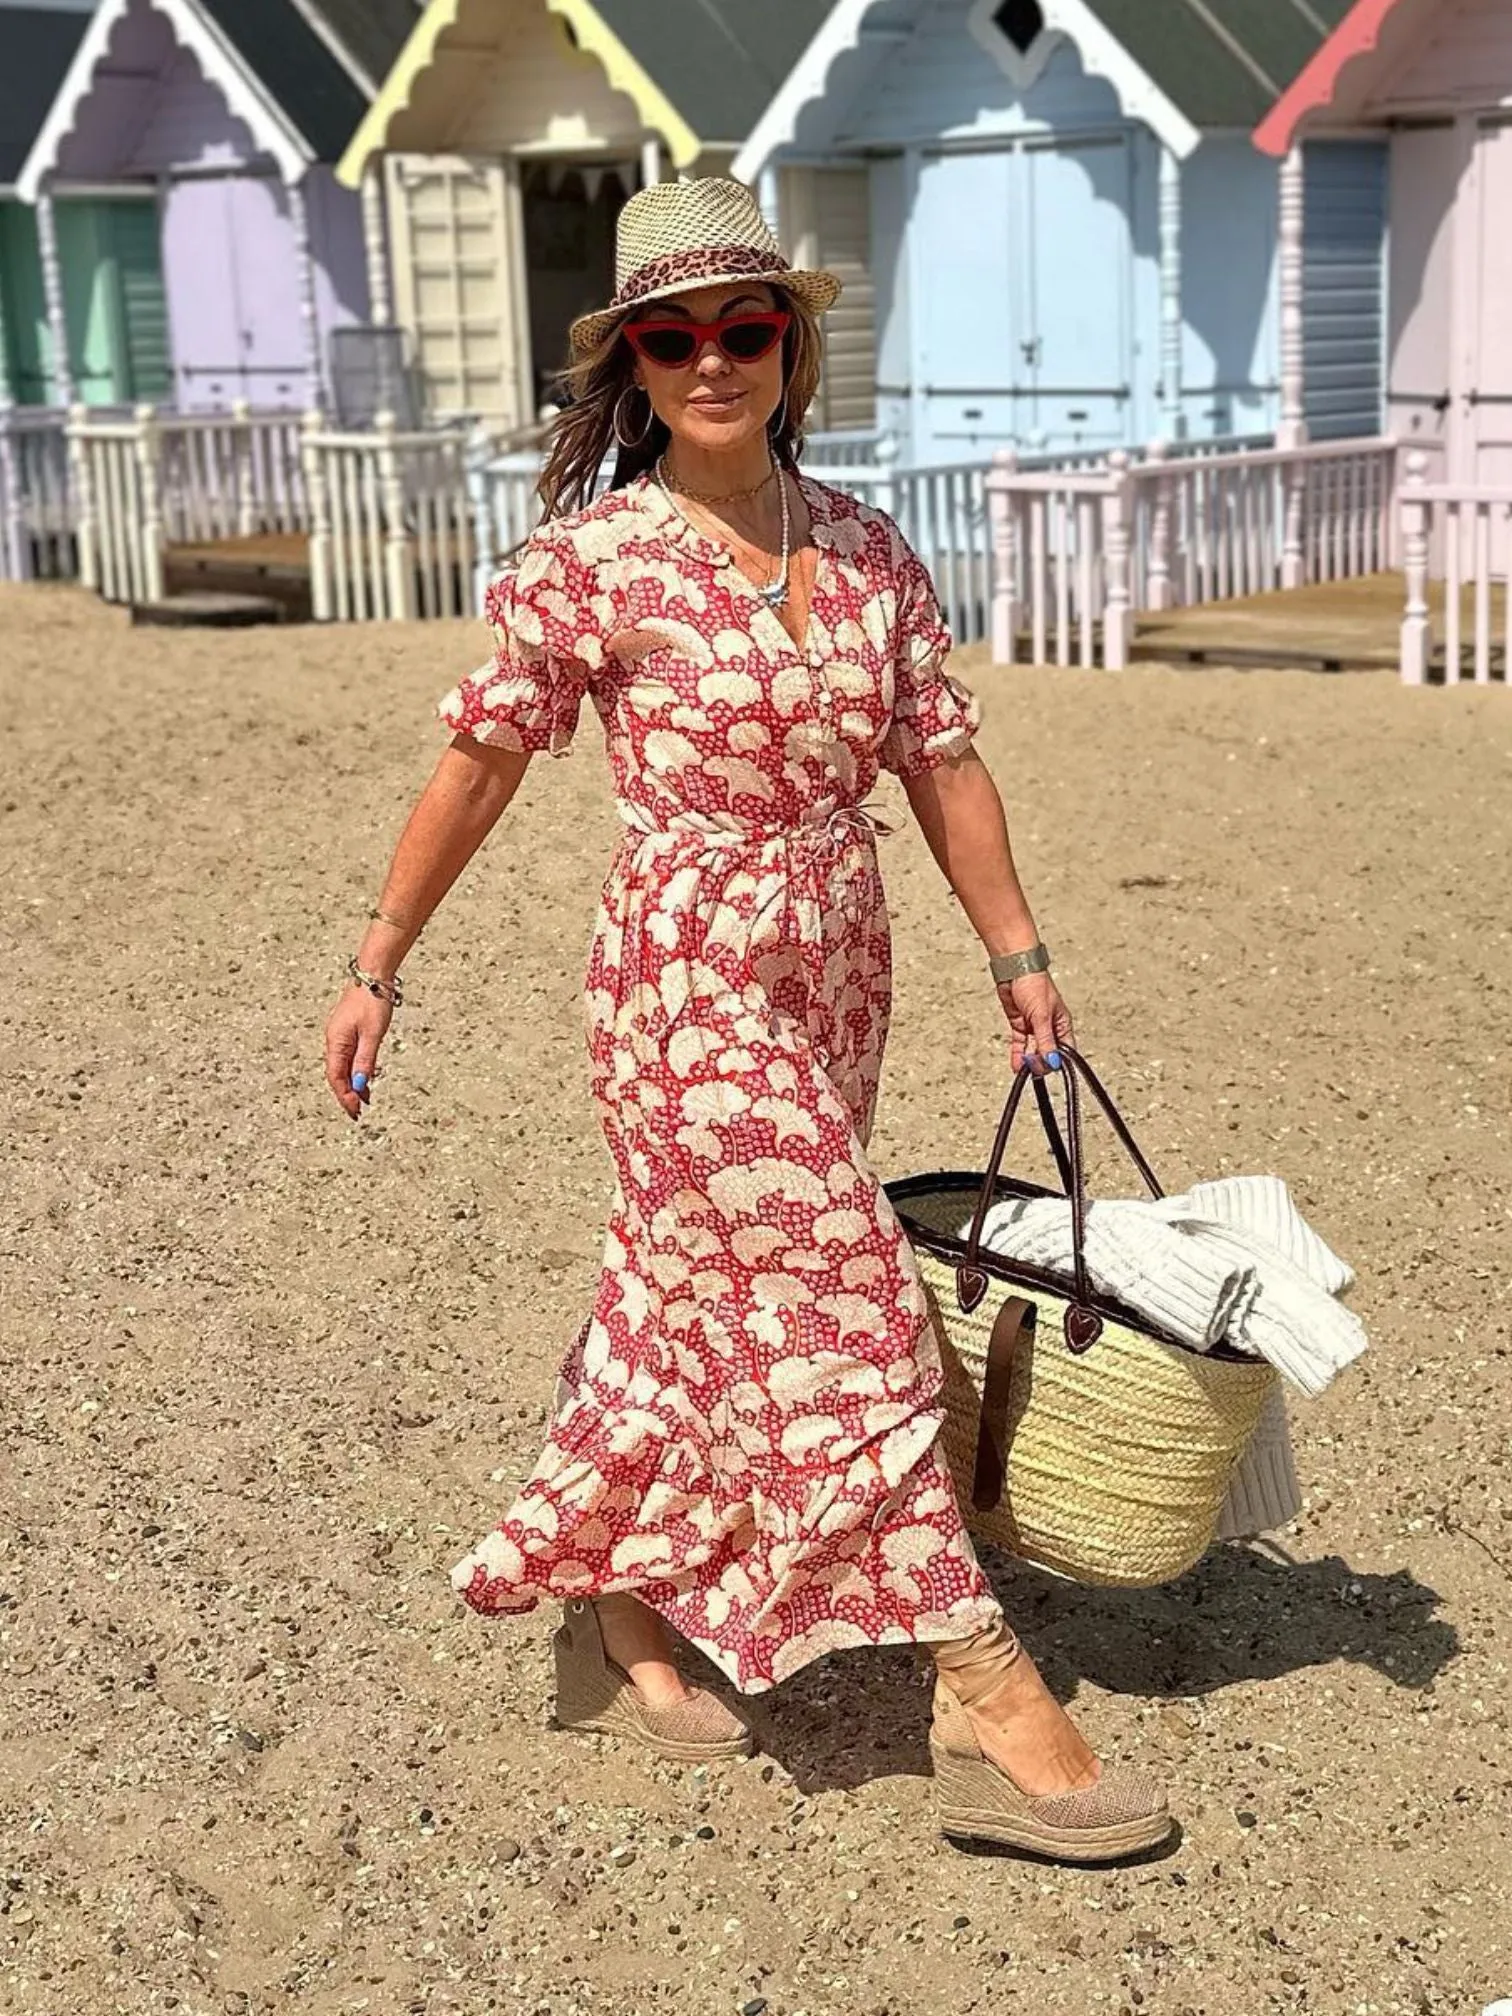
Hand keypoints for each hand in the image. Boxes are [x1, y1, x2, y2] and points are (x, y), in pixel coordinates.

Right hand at [324, 983, 391, 1118]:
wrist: (372, 976)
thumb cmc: (372, 1001)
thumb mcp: (373, 1034)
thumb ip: (366, 1060)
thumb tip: (361, 1084)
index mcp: (336, 1042)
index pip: (336, 1077)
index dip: (345, 1096)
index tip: (355, 1111)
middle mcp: (334, 1041)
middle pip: (337, 1075)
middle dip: (347, 1095)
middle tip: (358, 1112)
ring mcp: (340, 1036)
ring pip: (343, 1068)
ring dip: (352, 1085)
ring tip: (363, 1101)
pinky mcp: (348, 1032)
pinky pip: (348, 1058)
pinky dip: (356, 1071)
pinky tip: (364, 1080)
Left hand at [997, 971, 1074, 1076]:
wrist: (1014, 970)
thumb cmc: (1034, 984)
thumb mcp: (1041, 1016)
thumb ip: (1045, 1040)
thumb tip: (1052, 1060)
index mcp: (1062, 1024)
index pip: (1065, 1049)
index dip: (1057, 1061)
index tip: (1047, 1068)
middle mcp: (1049, 1027)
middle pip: (1048, 1052)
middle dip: (1041, 1061)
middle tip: (1032, 1067)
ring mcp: (1033, 1026)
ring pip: (1033, 1050)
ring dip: (1028, 1060)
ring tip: (1023, 1068)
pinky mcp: (1020, 1025)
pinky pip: (1020, 1044)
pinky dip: (1017, 1054)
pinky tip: (1016, 1064)